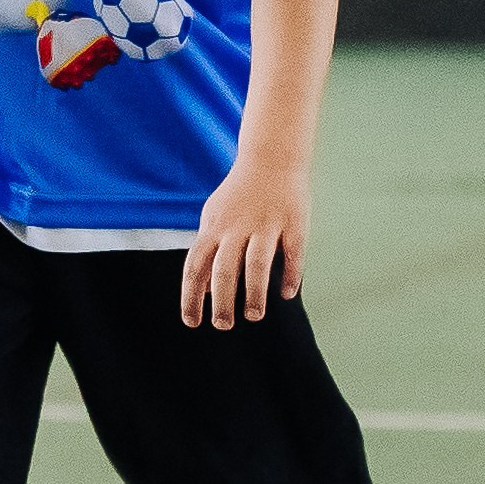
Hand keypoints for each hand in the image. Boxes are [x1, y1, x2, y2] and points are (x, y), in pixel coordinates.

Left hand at [181, 154, 309, 329]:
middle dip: (222, 301)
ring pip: (257, 264)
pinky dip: (290, 275)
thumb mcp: (214, 220)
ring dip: (254, 293)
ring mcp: (266, 225)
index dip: (191, 297)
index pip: (195, 267)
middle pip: (224, 270)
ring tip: (253, 315)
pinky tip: (287, 293)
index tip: (192, 322)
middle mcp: (237, 228)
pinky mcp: (293, 223)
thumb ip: (208, 255)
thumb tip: (204, 293)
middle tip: (224, 325)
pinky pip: (292, 254)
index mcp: (213, 229)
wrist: (271, 158)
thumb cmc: (238, 196)